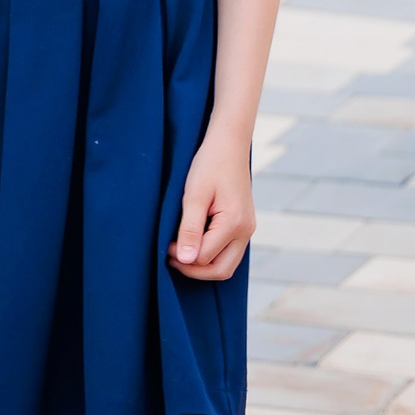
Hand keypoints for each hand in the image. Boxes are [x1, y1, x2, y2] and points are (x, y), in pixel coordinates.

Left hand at [168, 133, 254, 281]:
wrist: (229, 143)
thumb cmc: (210, 164)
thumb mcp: (194, 195)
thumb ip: (189, 229)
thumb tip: (185, 260)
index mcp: (234, 223)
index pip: (205, 257)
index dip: (182, 257)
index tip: (166, 244)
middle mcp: (246, 231)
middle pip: (221, 270)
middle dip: (194, 270)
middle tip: (172, 256)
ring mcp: (247, 229)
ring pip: (227, 264)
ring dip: (204, 264)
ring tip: (181, 251)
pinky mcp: (244, 225)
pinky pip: (229, 251)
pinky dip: (212, 254)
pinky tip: (195, 242)